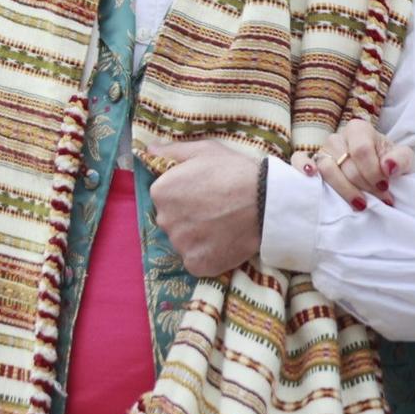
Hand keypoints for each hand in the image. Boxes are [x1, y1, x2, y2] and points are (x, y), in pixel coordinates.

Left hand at [145, 140, 263, 277]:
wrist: (265, 202)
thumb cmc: (234, 171)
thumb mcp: (204, 150)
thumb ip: (172, 150)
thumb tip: (149, 149)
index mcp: (161, 192)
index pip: (164, 197)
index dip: (184, 194)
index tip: (204, 192)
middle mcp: (164, 220)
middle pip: (172, 220)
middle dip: (188, 216)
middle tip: (215, 209)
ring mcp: (180, 245)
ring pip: (184, 241)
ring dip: (197, 236)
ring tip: (222, 225)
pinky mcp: (197, 264)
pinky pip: (196, 260)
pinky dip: (207, 254)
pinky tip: (223, 241)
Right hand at [311, 118, 414, 209]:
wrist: (376, 170)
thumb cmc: (386, 162)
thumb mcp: (401, 158)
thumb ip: (400, 159)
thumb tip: (388, 167)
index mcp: (358, 129)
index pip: (361, 150)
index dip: (373, 172)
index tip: (385, 187)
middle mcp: (337, 137)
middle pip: (346, 164)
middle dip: (364, 186)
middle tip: (379, 201)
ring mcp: (322, 150)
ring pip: (326, 169)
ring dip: (344, 189)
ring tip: (360, 204)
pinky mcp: (309, 162)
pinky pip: (299, 160)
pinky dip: (303, 169)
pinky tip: (312, 178)